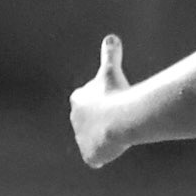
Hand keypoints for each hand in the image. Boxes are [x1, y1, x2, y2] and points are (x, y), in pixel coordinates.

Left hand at [69, 34, 129, 167]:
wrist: (120, 119)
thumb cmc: (117, 93)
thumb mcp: (111, 71)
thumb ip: (110, 54)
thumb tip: (111, 36)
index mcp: (78, 99)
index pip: (87, 102)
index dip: (103, 103)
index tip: (114, 103)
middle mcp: (75, 119)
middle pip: (90, 122)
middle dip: (102, 122)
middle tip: (118, 119)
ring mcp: (81, 139)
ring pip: (93, 140)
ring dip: (104, 138)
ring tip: (118, 134)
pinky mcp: (89, 155)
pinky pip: (95, 158)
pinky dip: (103, 155)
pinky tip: (114, 148)